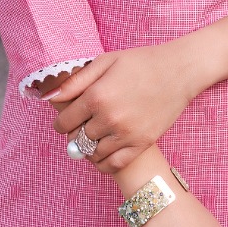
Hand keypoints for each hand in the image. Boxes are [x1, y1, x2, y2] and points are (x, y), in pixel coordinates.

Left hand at [44, 44, 197, 174]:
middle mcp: (109, 118)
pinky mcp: (142, 144)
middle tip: (83, 126)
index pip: (64, 122)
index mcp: (97, 96)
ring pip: (93, 154)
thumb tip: (48, 97)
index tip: (67, 119)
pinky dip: (103, 164)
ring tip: (95, 137)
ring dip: (89, 148)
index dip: (62, 121)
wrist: (179, 71)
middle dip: (75, 133)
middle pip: (77, 139)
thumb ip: (75, 81)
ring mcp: (126, 134)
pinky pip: (114, 165)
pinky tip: (103, 154)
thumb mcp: (105, 62)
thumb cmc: (140, 62)